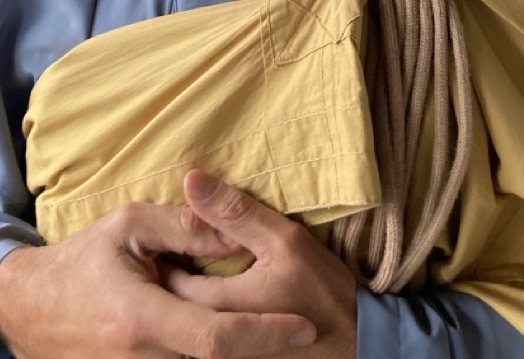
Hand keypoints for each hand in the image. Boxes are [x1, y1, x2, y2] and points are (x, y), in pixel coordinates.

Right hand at [0, 199, 316, 358]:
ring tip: (273, 332)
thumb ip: (185, 228)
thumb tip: (235, 232)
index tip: (304, 326)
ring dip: (240, 351)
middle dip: (262, 348)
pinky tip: (236, 340)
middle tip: (301, 327)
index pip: (217, 339)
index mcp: (141, 320)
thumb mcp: (130, 226)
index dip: (265, 335)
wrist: (30, 309)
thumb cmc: (83, 259)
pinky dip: (212, 353)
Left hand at [165, 172, 357, 358]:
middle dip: (172, 272)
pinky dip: (202, 315)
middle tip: (176, 246)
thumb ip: (235, 212)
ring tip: (191, 267)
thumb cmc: (322, 289)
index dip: (167, 250)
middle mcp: (211, 340)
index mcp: (218, 306)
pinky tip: (215, 293)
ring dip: (184, 297)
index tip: (171, 233)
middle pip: (173, 302)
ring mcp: (225, 355)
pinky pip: (204, 338)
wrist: (356, 343)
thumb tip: (192, 180)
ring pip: (187, 321)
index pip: (169, 277)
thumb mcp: (285, 240)